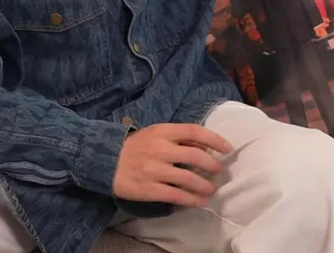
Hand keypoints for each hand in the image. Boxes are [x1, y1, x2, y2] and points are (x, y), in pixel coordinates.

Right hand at [113, 124, 231, 207]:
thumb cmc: (135, 147)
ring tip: (211, 190)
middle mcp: (160, 149)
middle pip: (196, 156)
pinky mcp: (150, 189)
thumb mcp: (155, 133)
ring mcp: (155, 170)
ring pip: (189, 179)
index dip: (215, 140)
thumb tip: (205, 146)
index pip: (195, 132)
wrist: (105, 161)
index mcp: (163, 132)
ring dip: (205, 186)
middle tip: (218, 171)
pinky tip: (199, 202)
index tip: (227, 149)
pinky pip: (177, 196)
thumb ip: (177, 137)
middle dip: (213, 165)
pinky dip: (192, 200)